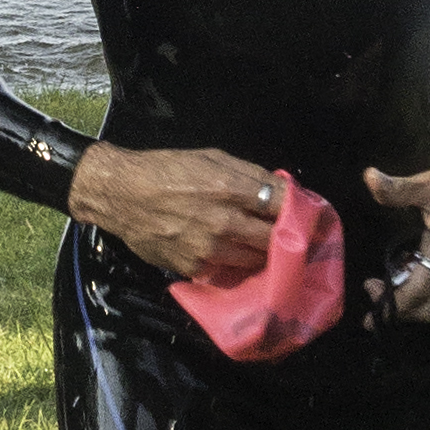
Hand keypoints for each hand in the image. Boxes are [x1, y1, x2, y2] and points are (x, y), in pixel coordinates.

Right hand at [68, 142, 280, 279]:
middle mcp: (224, 222)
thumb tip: (282, 189)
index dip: (299, 211)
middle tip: (294, 237)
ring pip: (255, 260)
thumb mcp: (211, 158)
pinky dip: (236, 265)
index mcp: (231, 188)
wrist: (121, 195)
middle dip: (287, 238)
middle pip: (274, 239)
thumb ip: (250, 174)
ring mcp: (210, 249)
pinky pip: (228, 271)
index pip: (283, 205)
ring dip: (265, 255)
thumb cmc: (166, 170)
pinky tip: (237, 257)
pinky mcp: (195, 268)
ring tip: (268, 249)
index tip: (308, 216)